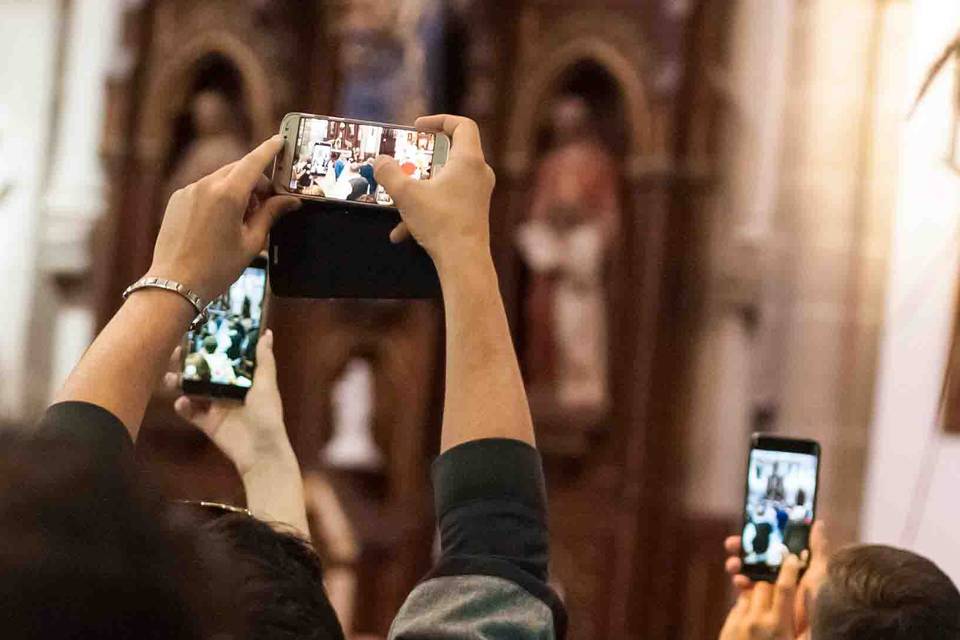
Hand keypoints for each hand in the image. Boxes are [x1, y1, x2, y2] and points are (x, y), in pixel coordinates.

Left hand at [149, 136, 300, 301]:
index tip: (280, 141)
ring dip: (237, 190)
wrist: (175, 284)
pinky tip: (222, 223)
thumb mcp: (251, 242)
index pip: (254, 162)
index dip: (269, 150)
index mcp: (228, 195)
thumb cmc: (216, 268)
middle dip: (256, 181)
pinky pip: (204, 189)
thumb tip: (290, 201)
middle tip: (268, 204)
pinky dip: (219, 197)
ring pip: (221, 179)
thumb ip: (271, 214)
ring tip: (243, 221)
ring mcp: (188, 191)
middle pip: (238, 170)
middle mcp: (206, 186)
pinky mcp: (178, 200)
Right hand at [165, 330, 294, 476]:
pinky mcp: (207, 424)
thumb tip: (267, 333)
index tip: (197, 333)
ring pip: (193, 390)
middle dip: (190, 362)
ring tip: (171, 378)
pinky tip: (181, 402)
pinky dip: (183, 407)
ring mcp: (216, 407)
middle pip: (204, 372)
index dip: (211, 346)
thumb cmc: (267, 415)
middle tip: (177, 353)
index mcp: (243, 379)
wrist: (260, 452)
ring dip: (180, 382)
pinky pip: (190, 412)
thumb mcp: (267, 385)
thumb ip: (264, 360)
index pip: (224, 358)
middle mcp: (228, 390)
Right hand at [374, 114, 494, 267]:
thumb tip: (380, 161)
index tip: (418, 128)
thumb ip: (389, 173)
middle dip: (423, 158)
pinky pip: (446, 202)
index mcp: (469, 160)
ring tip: (398, 201)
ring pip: (445, 181)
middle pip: (451, 152)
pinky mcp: (473, 212)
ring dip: (420, 189)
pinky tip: (402, 232)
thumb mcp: (406, 194)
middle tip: (406, 160)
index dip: (440, 120)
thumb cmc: (441, 223)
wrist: (463, 261)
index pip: (462, 125)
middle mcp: (478, 174)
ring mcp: (477, 194)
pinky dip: (426, 210)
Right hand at [723, 521, 830, 636]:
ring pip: (747, 569)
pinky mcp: (759, 602)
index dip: (759, 534)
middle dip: (742, 547)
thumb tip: (818, 523)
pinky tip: (738, 581)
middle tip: (732, 544)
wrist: (813, 630)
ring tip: (734, 564)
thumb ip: (818, 550)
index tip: (747, 527)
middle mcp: (778, 572)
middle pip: (756, 554)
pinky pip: (745, 589)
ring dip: (738, 563)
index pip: (772, 543)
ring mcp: (767, 587)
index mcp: (792, 563)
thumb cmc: (820, 601)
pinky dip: (739, 582)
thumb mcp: (820, 573)